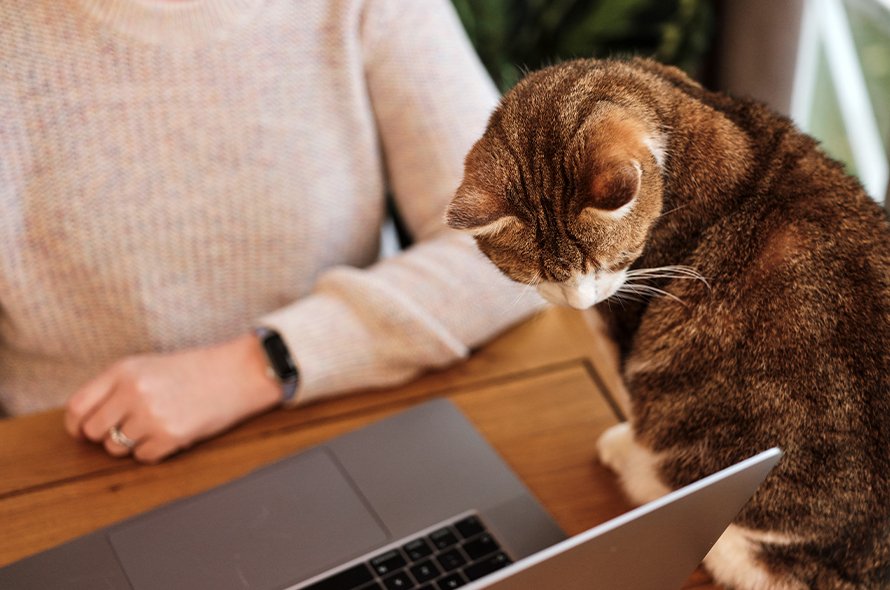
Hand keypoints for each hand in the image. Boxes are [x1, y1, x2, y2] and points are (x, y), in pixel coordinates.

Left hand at [64, 334, 281, 462]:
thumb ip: (115, 387)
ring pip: (116, 448)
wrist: (238, 373)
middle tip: (126, 429)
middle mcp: (133, 392)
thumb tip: (86, 420)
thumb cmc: (196, 370)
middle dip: (106, 435)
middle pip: (94, 431)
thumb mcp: (149, 366)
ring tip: (154, 427)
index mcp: (124, 371)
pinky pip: (144, 457)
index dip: (76, 424)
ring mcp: (151, 415)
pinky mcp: (171, 436)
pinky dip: (154, 450)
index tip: (82, 430)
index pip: (78, 406)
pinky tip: (170, 433)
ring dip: (131, 444)